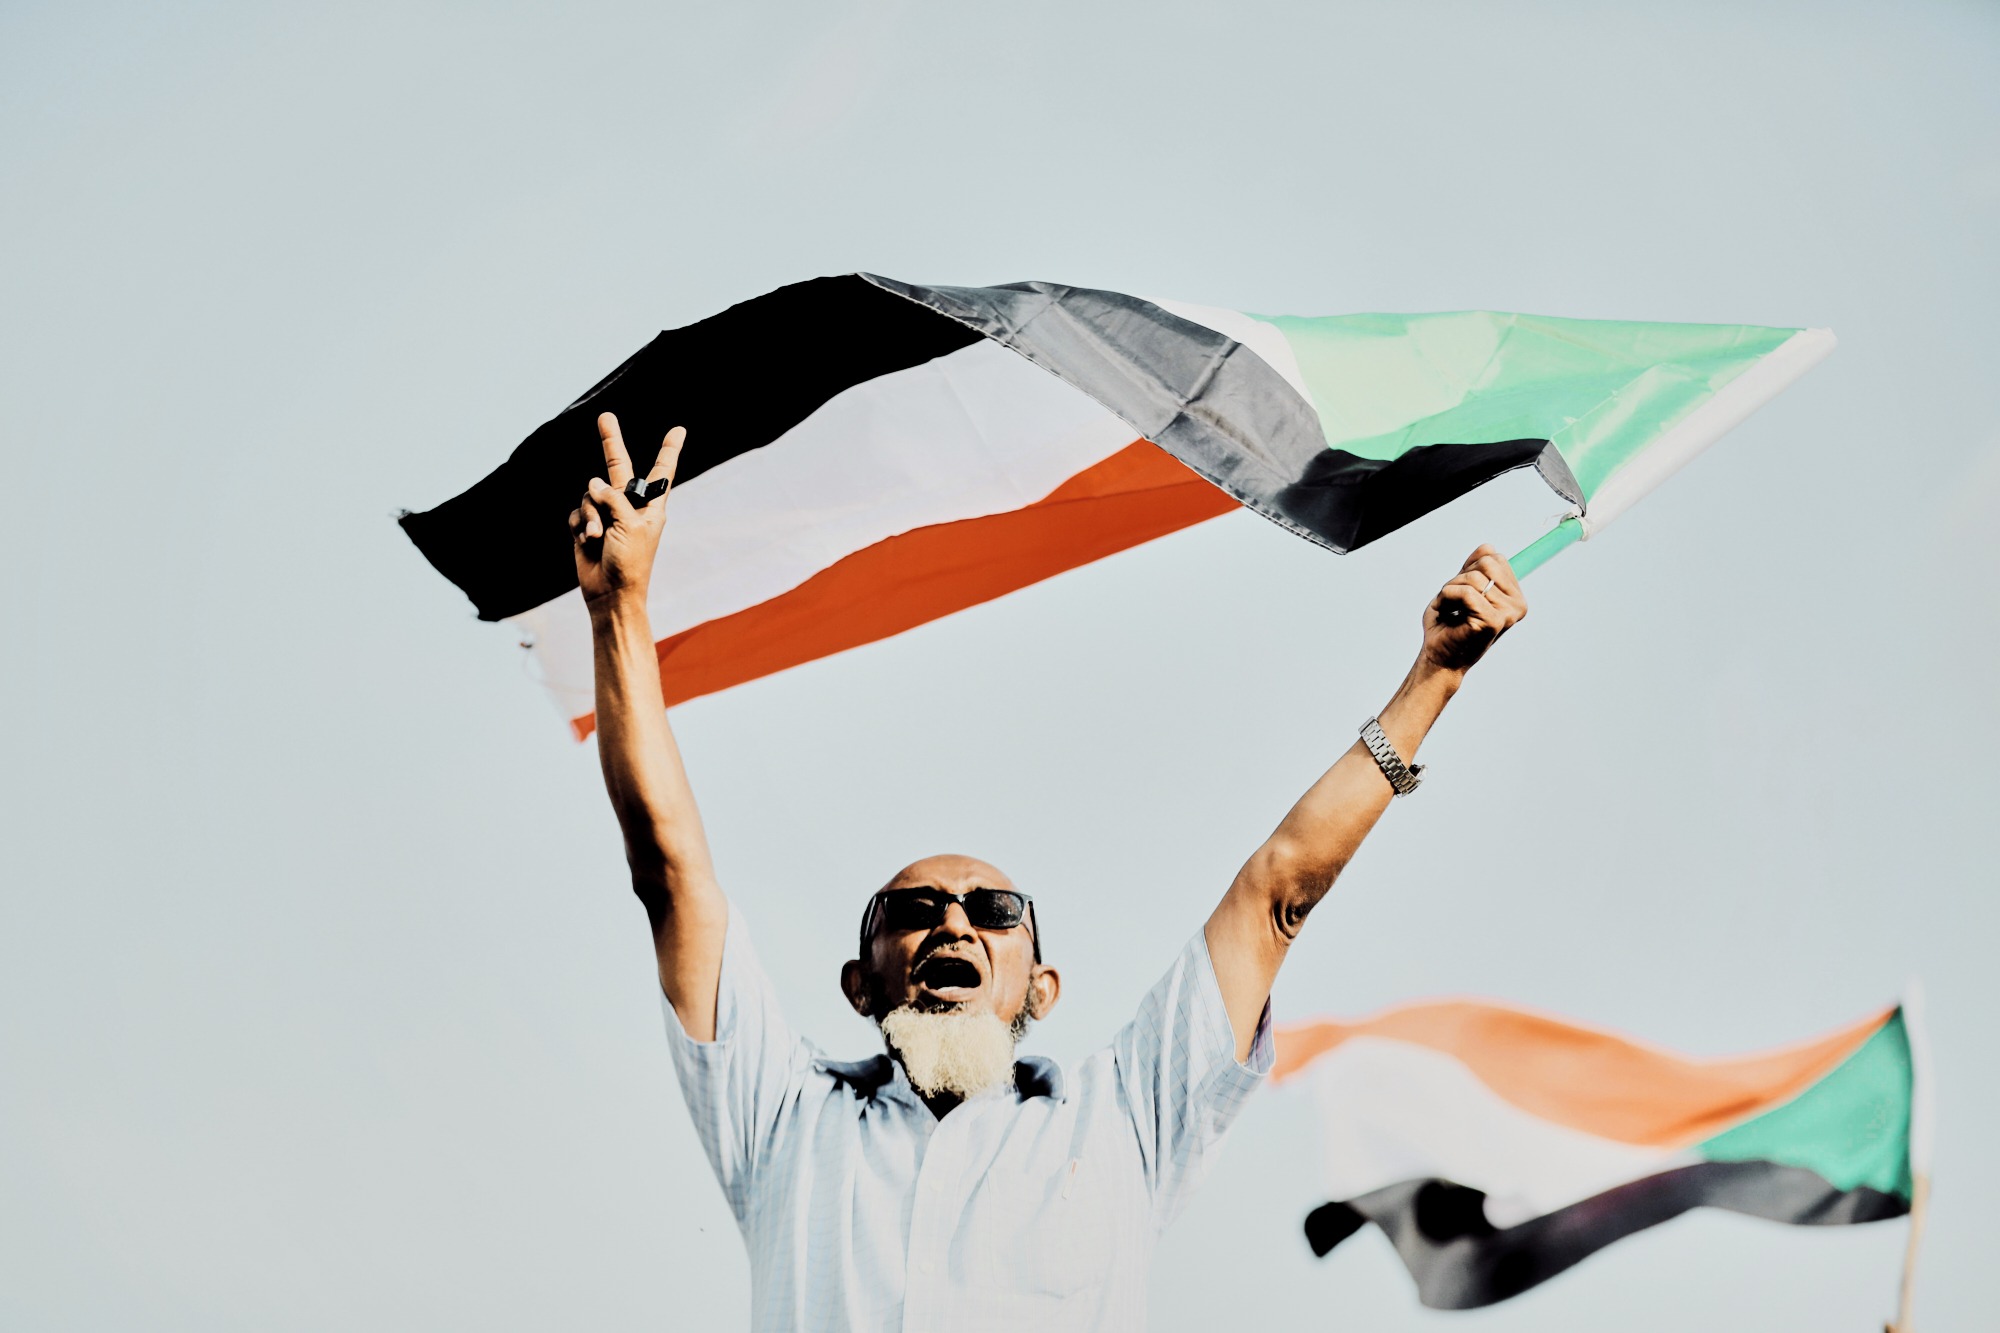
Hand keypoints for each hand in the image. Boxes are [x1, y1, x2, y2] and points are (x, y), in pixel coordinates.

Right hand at [571, 413, 684, 606]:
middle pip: (619, 467)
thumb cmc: (631, 562)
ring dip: (590, 515)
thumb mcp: (630, 525)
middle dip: (611, 442)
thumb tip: (593, 483)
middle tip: (605, 417)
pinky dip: (580, 525)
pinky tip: (587, 540)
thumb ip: (614, 498)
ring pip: (590, 494)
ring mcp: (607, 514)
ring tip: (597, 536)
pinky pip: (577, 512)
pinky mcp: (587, 525)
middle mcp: (629, 505)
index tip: (680, 430)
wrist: (610, 593)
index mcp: (651, 506)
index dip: (669, 450)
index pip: (662, 472)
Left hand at [1419, 544, 1525, 673]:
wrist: (1439, 657)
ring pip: (1473, 578)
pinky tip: (1445, 613)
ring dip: (1450, 590)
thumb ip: (1475, 567)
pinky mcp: (1493, 621)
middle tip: (1453, 601)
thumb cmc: (1448, 625)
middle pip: (1486, 563)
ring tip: (1449, 610)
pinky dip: (1447, 597)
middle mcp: (1517, 605)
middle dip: (1460, 578)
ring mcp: (1508, 614)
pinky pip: (1466, 592)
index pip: (1495, 558)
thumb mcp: (1461, 588)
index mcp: (1515, 597)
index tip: (1462, 594)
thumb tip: (1488, 547)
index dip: (1469, 569)